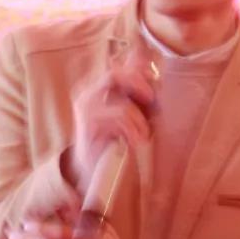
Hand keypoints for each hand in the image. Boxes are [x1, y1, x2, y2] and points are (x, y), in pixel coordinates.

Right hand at [67, 44, 157, 191]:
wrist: (88, 170)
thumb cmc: (109, 141)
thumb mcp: (124, 114)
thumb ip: (132, 94)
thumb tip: (150, 70)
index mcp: (94, 89)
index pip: (116, 68)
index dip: (136, 68)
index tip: (154, 76)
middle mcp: (86, 94)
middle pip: (115, 75)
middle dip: (138, 85)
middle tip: (152, 98)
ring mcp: (85, 109)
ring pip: (121, 103)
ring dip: (138, 120)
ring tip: (144, 135)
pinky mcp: (87, 124)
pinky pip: (118, 119)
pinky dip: (132, 130)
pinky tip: (135, 141)